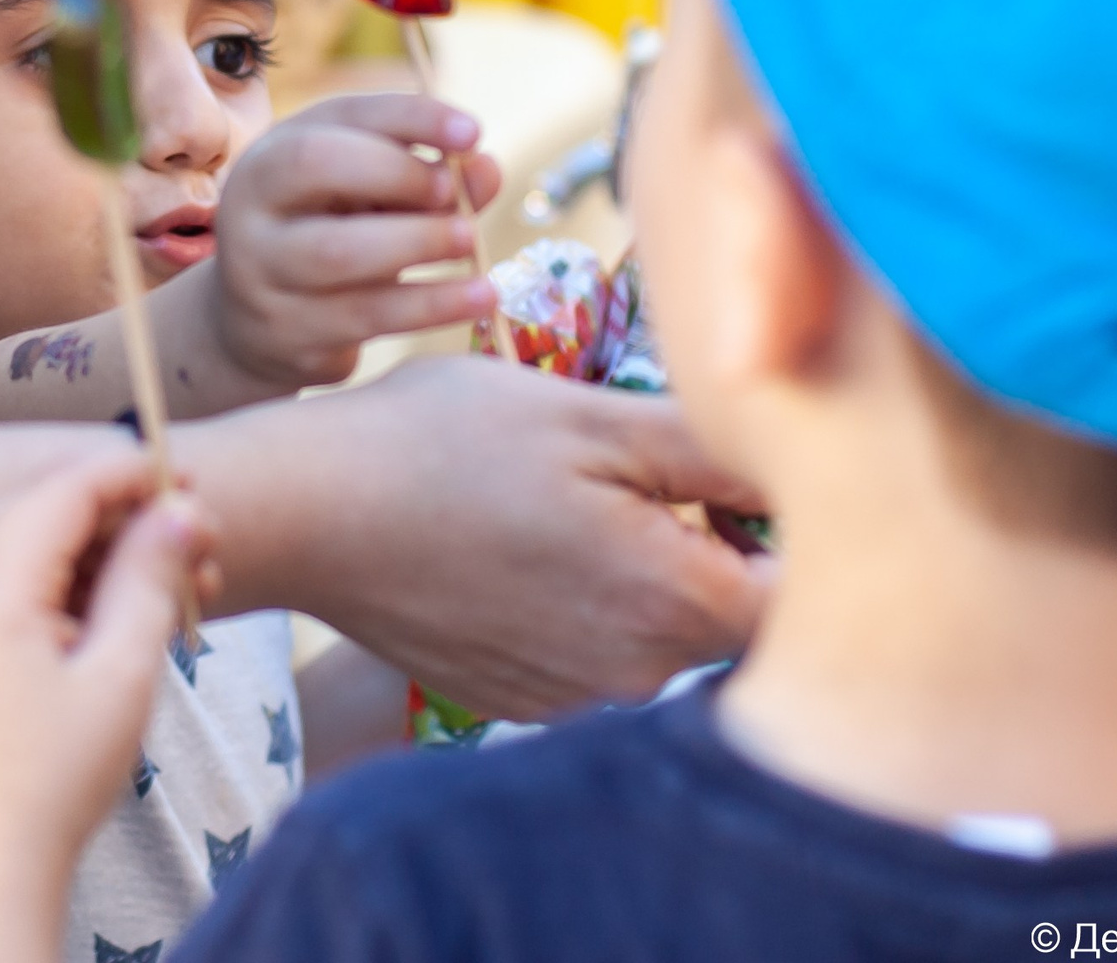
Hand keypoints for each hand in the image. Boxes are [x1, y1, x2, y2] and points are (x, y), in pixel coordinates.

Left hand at [0, 455, 216, 962]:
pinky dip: (65, 583)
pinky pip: (6, 575)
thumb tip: (182, 509)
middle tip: (203, 549)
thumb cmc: (50, 779)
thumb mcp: (121, 672)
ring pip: (28, 538)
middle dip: (125, 516)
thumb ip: (151, 575)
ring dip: (101, 552)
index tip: (198, 483)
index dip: (136, 475)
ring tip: (181, 592)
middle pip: (45, 504)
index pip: (66, 487)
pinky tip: (124, 616)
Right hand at [199, 353, 770, 720]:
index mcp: (666, 600)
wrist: (302, 513)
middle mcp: (633, 674)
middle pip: (738, 626)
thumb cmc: (436, 443)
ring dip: (655, 582)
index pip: (805, 600)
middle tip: (668, 473)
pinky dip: (591, 609)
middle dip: (728, 554)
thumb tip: (814, 456)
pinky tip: (534, 546)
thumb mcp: (584, 416)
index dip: (803, 534)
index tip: (761, 479)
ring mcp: (573, 698)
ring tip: (587, 502)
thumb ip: (712, 450)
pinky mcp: (522, 701)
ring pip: (666, 643)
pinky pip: (599, 659)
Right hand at [210, 94, 503, 388]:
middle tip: (453, 194)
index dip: (411, 117)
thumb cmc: (330, 239)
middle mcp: (251, 202)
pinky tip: (475, 300)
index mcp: (277, 152)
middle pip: (313, 164)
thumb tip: (485, 168)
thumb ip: (428, 179)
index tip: (473, 132)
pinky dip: (429, 306)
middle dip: (397, 172)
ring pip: (337, 250)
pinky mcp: (285, 331)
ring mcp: (259, 270)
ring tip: (473, 244)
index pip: (342, 115)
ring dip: (418, 242)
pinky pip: (363, 316)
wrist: (255, 326)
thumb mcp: (372, 199)